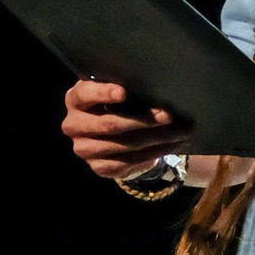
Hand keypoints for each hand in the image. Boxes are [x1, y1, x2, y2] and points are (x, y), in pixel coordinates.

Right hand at [61, 80, 188, 180]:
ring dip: (156, 138)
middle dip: (143, 120)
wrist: (111, 134)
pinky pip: (130, 161)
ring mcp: (84, 149)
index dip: (103, 93)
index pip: (85, 94)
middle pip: (110, 124)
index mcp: (75, 100)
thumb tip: (156, 86)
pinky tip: (171, 145)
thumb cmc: (116, 103)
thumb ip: (125, 87)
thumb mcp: (115, 91)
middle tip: (169, 116)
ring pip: (124, 145)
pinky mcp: (99, 167)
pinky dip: (155, 153)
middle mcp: (74, 126)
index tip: (124, 92)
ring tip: (180, 132)